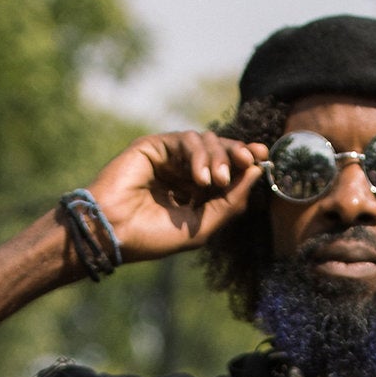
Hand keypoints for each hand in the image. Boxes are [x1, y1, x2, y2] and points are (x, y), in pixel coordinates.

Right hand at [84, 129, 263, 265]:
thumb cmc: (152, 237)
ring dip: (218, 157)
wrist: (113, 232)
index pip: (227, 170)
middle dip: (237, 153)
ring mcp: (168, 158)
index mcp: (194, 192)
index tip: (262, 158)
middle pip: (220, 151)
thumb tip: (256, 171)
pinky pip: (185, 140)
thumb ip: (230, 202)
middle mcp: (182, 172)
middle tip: (248, 161)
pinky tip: (200, 177)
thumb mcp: (202, 226)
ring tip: (216, 181)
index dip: (245, 161)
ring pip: (205, 142)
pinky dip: (198, 155)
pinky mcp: (153, 146)